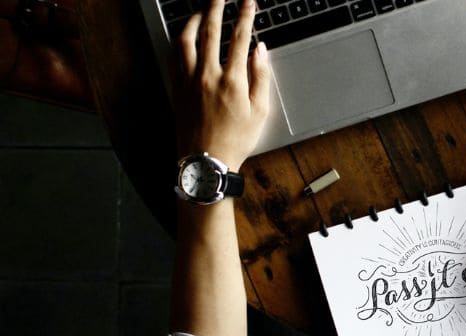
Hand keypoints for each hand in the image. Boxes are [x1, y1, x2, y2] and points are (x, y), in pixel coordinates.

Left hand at [174, 0, 271, 170]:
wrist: (206, 162)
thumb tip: (260, 51)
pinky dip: (181, 39)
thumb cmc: (235, 141)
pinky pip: (175, 54)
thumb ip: (261, 78)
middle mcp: (207, 75)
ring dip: (195, 19)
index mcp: (232, 81)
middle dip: (217, 7)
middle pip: (210, 30)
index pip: (239, 37)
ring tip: (202, 10)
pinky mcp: (177, 87)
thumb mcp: (260, 112)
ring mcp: (189, 80)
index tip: (248, 2)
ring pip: (187, 39)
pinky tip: (186, 35)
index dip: (245, 15)